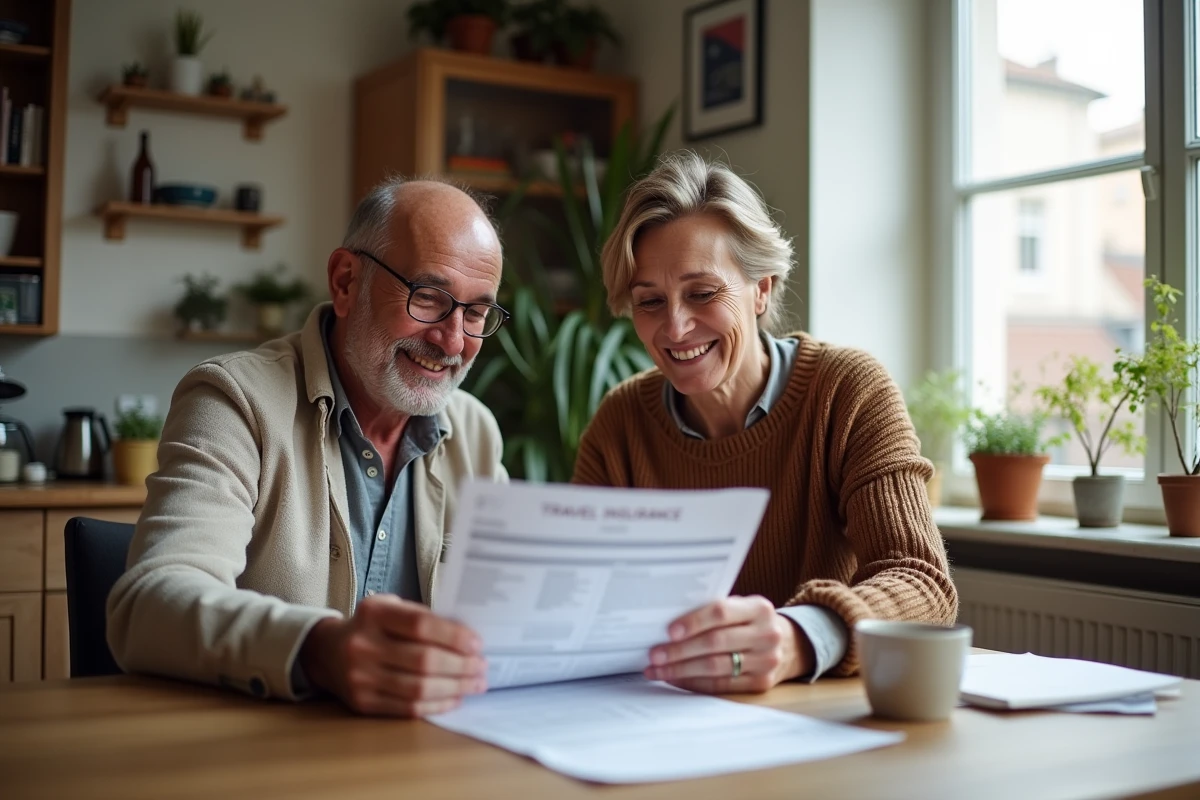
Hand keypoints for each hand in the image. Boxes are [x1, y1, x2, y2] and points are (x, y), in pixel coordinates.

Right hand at [299, 594, 487, 716]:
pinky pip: (407, 708)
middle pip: (423, 661)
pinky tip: (454, 699)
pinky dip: (436, 705)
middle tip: (482, 667)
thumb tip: (466, 637)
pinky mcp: (362, 703)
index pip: (420, 625)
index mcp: (374, 614)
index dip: (453, 637)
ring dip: (454, 688)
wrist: (326, 652)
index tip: (477, 644)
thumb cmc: (371, 627)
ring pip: (418, 688)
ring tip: (475, 684)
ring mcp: (360, 677)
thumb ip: (421, 617)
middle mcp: (363, 646)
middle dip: (461, 666)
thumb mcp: (390, 608)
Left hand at [643, 595, 814, 693]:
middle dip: (680, 651)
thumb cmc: (752, 623)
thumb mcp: (743, 608)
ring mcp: (766, 661)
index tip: (668, 631)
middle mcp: (766, 634)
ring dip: (681, 670)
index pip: (721, 612)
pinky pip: (721, 686)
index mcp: (759, 608)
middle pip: (715, 643)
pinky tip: (676, 679)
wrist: (791, 645)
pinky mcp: (761, 683)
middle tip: (654, 655)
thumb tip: (669, 624)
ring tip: (657, 670)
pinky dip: (694, 683)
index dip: (693, 621)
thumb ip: (715, 611)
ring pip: (716, 667)